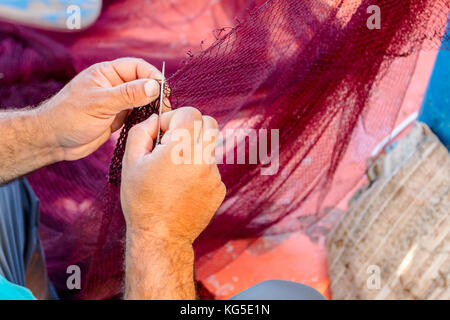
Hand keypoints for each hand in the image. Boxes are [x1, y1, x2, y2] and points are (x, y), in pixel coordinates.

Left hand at [39, 57, 165, 160]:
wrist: (53, 141)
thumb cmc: (69, 117)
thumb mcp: (100, 104)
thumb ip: (128, 94)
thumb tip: (154, 86)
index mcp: (107, 73)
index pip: (137, 67)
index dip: (152, 76)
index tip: (163, 90)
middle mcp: (113, 85)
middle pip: (143, 83)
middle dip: (156, 92)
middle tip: (166, 107)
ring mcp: (116, 102)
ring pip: (142, 99)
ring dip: (152, 106)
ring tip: (161, 116)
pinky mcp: (117, 117)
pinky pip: (137, 114)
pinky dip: (145, 118)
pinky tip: (150, 124)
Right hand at [120, 107, 225, 245]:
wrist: (161, 237)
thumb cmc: (141, 200)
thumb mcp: (130, 162)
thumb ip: (141, 131)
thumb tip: (155, 119)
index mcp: (180, 148)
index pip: (190, 112)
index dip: (174, 117)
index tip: (164, 132)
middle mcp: (202, 158)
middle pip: (210, 123)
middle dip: (193, 125)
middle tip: (176, 141)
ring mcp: (214, 175)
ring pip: (209, 147)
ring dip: (194, 150)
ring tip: (175, 172)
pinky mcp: (219, 188)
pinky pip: (211, 168)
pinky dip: (199, 170)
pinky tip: (183, 187)